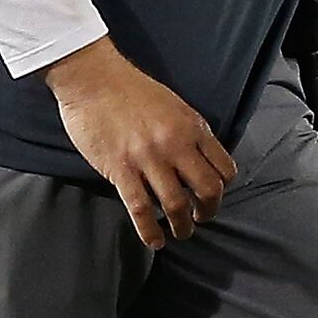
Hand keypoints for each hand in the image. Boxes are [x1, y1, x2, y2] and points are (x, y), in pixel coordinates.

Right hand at [48, 37, 235, 246]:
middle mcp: (175, 145)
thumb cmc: (130, 89)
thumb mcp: (173, 105)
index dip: (223, 188)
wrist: (93, 78)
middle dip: (208, 211)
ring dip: (182, 225)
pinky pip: (141, 209)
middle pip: (208, 190)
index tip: (213, 195)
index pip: (224, 168)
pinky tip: (155, 240)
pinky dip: (151, 231)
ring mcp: (148, 159)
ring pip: (177, 205)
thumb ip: (188, 132)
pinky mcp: (121, 170)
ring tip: (180, 231)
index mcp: (192, 127)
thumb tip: (197, 159)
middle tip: (201, 218)